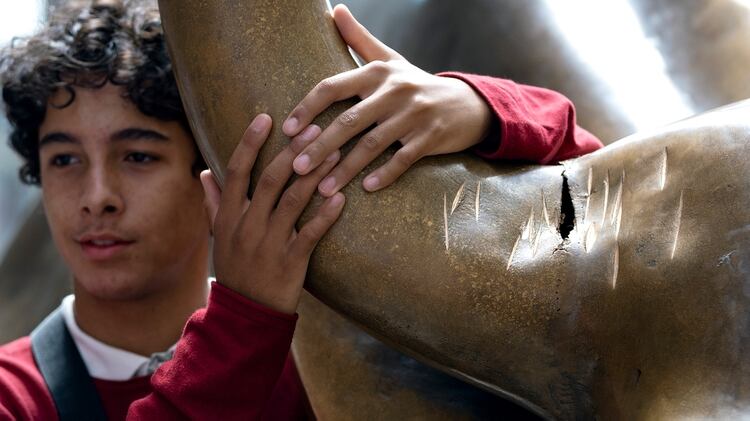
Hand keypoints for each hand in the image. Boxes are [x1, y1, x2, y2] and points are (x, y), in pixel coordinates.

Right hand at [201, 115, 344, 314]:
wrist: (245, 315)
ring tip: (335, 153)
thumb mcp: (218, 237)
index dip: (250, 142)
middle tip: (314, 129)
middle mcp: (247, 227)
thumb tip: (204, 172)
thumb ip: (214, 203)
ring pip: (293, 202)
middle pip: (269, 180)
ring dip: (315, 175)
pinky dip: (326, 215)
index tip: (266, 117)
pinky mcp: (291, 262)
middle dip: (293, 152)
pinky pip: (310, 234)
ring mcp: (268, 245)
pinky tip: (341, 197)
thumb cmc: (236, 270)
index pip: (236, 172)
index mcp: (228, 218)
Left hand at [282, 4, 491, 195]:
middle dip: (319, 146)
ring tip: (322, 189)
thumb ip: (359, 39)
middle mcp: (393, 91)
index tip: (287, 130)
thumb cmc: (416, 84)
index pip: (333, 87)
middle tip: (296, 168)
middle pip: (348, 121)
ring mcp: (413, 115)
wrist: (467, 104)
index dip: (307, 108)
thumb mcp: (391, 60)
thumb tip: (334, 10)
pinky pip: (403, 159)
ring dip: (345, 169)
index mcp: (377, 73)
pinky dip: (385, 174)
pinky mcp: (430, 137)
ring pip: (372, 145)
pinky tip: (367, 189)